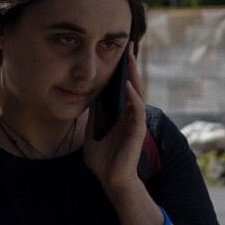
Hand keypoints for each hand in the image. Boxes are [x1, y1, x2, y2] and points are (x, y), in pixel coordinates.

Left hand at [84, 51, 148, 203]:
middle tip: (128, 45)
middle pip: (133, 84)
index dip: (121, 69)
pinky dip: (134, 98)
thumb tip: (87, 94)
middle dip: (130, 65)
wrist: (111, 179)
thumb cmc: (103, 158)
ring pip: (138, 93)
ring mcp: (135, 122)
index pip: (122, 86)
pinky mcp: (137, 131)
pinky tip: (129, 86)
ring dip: (134, 76)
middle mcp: (130, 114)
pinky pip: (137, 111)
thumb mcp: (92, 130)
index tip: (118, 50)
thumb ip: (93, 113)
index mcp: (119, 113)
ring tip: (130, 59)